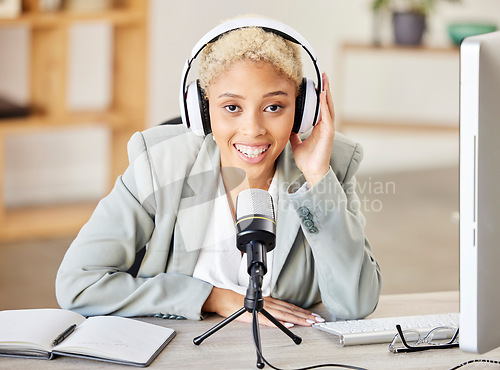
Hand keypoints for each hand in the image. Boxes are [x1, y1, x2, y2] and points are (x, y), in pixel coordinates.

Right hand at [202, 287, 324, 327]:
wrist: (225, 299)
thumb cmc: (240, 301)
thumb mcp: (259, 304)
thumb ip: (270, 309)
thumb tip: (283, 317)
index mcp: (272, 301)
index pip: (291, 307)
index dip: (303, 312)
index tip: (314, 316)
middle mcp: (271, 304)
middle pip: (291, 311)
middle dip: (306, 316)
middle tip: (318, 320)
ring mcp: (265, 309)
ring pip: (285, 315)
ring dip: (299, 319)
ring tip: (310, 322)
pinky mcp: (257, 316)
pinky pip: (271, 320)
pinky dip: (281, 322)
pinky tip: (290, 324)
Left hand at [289, 73, 334, 187]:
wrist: (312, 171)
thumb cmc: (307, 159)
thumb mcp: (296, 143)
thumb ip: (294, 134)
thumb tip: (288, 127)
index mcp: (319, 126)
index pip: (320, 106)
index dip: (319, 94)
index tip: (317, 82)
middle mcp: (325, 125)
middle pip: (326, 103)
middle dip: (325, 88)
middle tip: (323, 74)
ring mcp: (328, 128)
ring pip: (328, 106)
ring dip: (327, 92)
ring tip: (325, 79)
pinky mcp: (328, 133)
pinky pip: (327, 115)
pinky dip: (325, 104)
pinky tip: (323, 94)